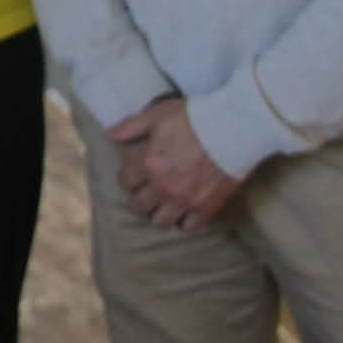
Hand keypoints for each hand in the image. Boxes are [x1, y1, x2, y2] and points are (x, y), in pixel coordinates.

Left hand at [108, 99, 239, 232]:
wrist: (233, 129)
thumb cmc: (193, 118)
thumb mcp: (157, 115)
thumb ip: (131, 127)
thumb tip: (110, 134)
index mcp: (148, 164)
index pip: (125, 182)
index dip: (128, 178)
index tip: (134, 175)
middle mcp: (162, 186)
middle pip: (139, 206)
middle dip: (139, 200)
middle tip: (146, 193)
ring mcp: (184, 200)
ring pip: (160, 222)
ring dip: (158, 214)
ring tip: (163, 205)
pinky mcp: (206, 208)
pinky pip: (189, 228)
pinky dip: (185, 223)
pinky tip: (185, 213)